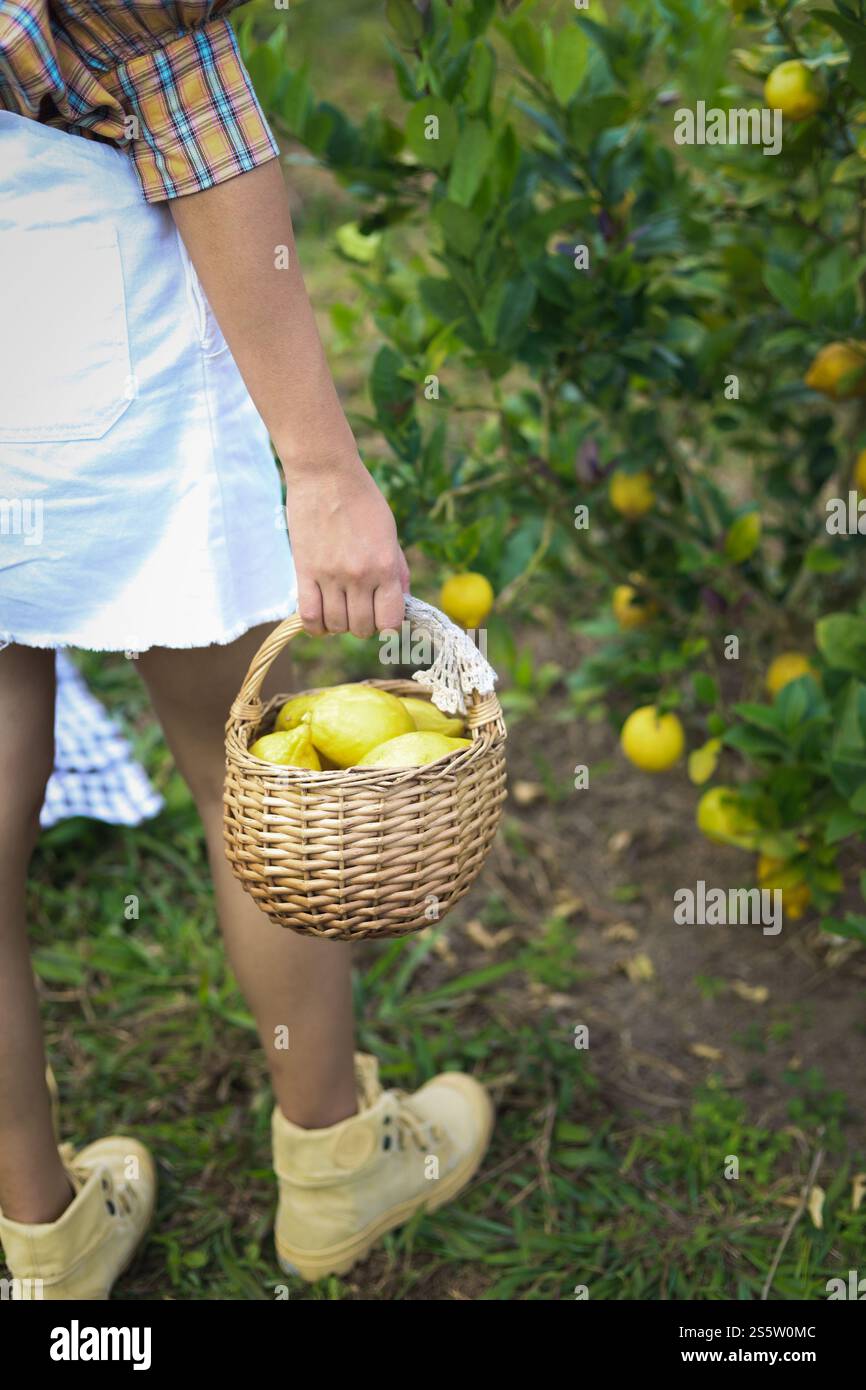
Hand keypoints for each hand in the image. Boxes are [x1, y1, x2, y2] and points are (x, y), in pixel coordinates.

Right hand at [284, 455, 409, 638]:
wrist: (326, 474)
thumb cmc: (362, 500)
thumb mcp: (390, 533)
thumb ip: (398, 569)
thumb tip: (403, 600)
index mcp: (385, 566)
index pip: (391, 620)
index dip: (388, 626)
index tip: (382, 617)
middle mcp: (360, 576)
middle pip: (361, 628)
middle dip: (363, 626)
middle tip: (359, 608)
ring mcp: (331, 576)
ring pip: (336, 625)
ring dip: (339, 624)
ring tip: (339, 608)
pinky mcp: (304, 572)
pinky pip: (309, 616)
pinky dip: (315, 626)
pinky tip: (320, 618)